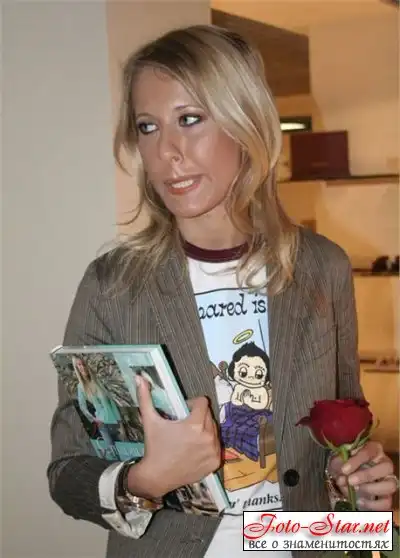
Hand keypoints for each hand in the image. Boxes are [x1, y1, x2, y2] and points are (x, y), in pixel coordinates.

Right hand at [127, 375, 220, 498]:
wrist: (156, 476)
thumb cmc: (154, 446)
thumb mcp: (150, 420)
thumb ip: (146, 397)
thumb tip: (139, 377)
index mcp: (195, 425)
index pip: (203, 403)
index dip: (192, 404)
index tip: (183, 411)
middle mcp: (208, 437)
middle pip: (209, 415)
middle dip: (198, 416)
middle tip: (185, 424)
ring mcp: (213, 451)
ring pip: (214, 430)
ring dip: (205, 429)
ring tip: (190, 436)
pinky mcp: (215, 462)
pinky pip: (216, 445)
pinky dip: (208, 445)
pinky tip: (195, 448)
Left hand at [328, 440, 396, 509]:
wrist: (346, 477)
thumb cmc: (345, 464)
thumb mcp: (340, 460)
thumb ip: (340, 465)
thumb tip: (342, 477)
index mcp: (374, 449)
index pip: (369, 451)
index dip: (356, 461)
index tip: (344, 470)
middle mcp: (385, 463)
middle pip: (386, 467)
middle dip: (367, 475)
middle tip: (350, 481)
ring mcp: (388, 480)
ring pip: (390, 485)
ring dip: (371, 489)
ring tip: (355, 490)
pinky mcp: (386, 495)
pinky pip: (387, 502)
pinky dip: (373, 505)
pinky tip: (359, 501)